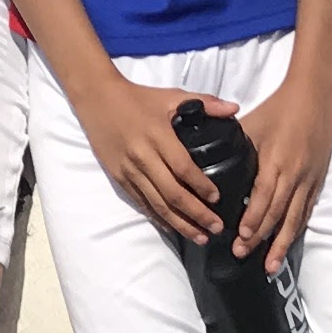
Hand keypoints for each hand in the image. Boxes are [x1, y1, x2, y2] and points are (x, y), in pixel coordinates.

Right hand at [79, 76, 225, 242]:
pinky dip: (158, 218)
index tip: (217, 199)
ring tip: (200, 236)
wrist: (97, 99)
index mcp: (158, 136)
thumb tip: (235, 109)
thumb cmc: (138, 98)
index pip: (183, 168)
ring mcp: (129, 170)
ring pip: (157, 204)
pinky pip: (141, 202)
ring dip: (180, 223)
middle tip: (216, 228)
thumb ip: (206, 103)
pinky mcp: (119, 177)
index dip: (201, 186)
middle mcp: (143, 157)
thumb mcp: (172, 95)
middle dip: (196, 214)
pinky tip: (173, 227)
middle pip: (172, 193)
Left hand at [235, 64, 331, 266]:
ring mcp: (308, 180)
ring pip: (295, 219)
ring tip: (270, 266)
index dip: (253, 220)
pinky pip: (306, 211)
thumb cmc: (279, 108)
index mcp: (276, 160)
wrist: (315, 96)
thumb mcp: (251, 124)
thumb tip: (206, 162)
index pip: (263, 197)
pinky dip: (296, 230)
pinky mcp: (317, 181)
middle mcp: (294, 174)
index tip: (240, 238)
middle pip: (277, 213)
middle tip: (243, 256)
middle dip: (261, 238)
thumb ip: (233, 145)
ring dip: (281, 244)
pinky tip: (287, 244)